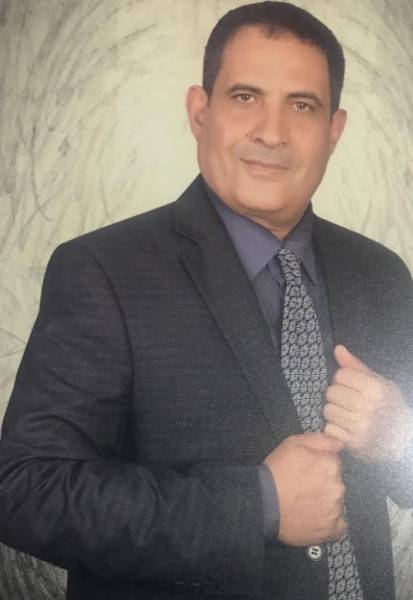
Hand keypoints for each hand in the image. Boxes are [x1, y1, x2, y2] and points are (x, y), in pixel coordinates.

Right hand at [264, 432, 345, 546]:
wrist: (263, 504)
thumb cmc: (277, 472)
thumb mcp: (293, 443)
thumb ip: (320, 440)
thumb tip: (339, 445)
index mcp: (331, 465)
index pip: (334, 463)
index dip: (319, 465)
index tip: (307, 471)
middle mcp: (338, 487)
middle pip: (336, 483)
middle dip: (324, 484)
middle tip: (304, 488)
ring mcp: (335, 509)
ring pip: (336, 503)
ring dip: (325, 502)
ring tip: (305, 503)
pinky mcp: (331, 529)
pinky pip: (337, 524)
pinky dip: (328, 521)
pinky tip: (313, 517)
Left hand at [323, 345, 412, 462]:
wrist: (402, 439)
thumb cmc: (388, 406)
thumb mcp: (379, 383)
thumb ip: (356, 366)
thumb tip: (337, 349)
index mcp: (376, 388)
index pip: (340, 374)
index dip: (343, 379)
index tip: (352, 387)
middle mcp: (367, 406)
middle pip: (331, 392)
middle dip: (337, 396)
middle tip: (349, 403)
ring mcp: (360, 426)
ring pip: (327, 410)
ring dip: (334, 413)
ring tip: (347, 415)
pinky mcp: (352, 443)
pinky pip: (328, 429)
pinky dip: (334, 429)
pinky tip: (347, 429)